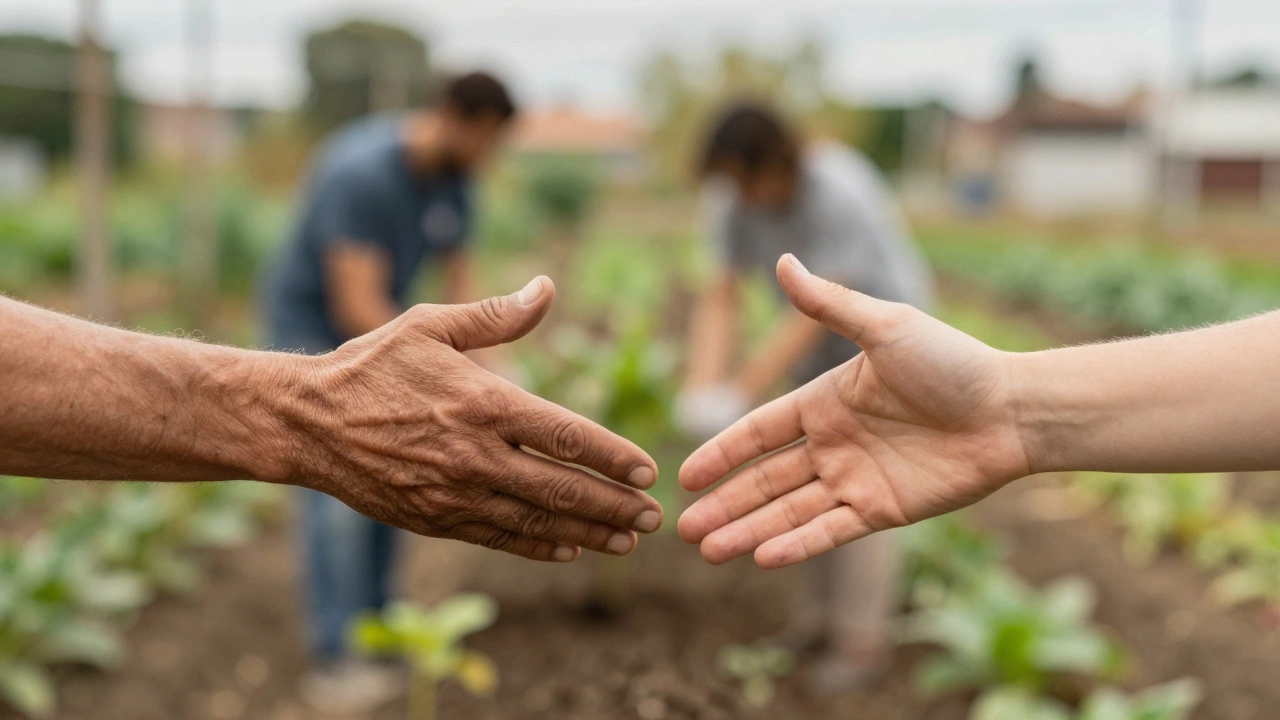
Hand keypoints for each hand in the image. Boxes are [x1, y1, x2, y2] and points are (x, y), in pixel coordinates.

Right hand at [274, 277, 662, 561]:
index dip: (613, 456)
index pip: (567, 434)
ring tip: (628, 539)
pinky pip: (499, 537)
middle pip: (563, 487)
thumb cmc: (371, 365)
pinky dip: (539, 545)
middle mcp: (476, 454)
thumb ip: (496, 315)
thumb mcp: (430, 326)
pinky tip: (570, 549)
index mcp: (484, 402)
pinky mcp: (435, 518)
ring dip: (589, 532)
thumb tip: (548, 288)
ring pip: (538, 520)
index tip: (647, 471)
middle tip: (656, 516)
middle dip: (615, 504)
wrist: (305, 423)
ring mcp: (455, 492)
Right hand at [677, 255, 1030, 568]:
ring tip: (708, 550)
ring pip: (789, 511)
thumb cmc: (952, 361)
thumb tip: (781, 261)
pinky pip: (831, 531)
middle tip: (682, 528)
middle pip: (765, 480)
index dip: (722, 453)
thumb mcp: (884, 327)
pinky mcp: (883, 511)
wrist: (1012, 410)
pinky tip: (763, 557)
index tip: (686, 476)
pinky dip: (797, 545)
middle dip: (724, 504)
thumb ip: (829, 304)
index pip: (759, 431)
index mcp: (825, 401)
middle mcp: (833, 444)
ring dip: (748, 530)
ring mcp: (855, 480)